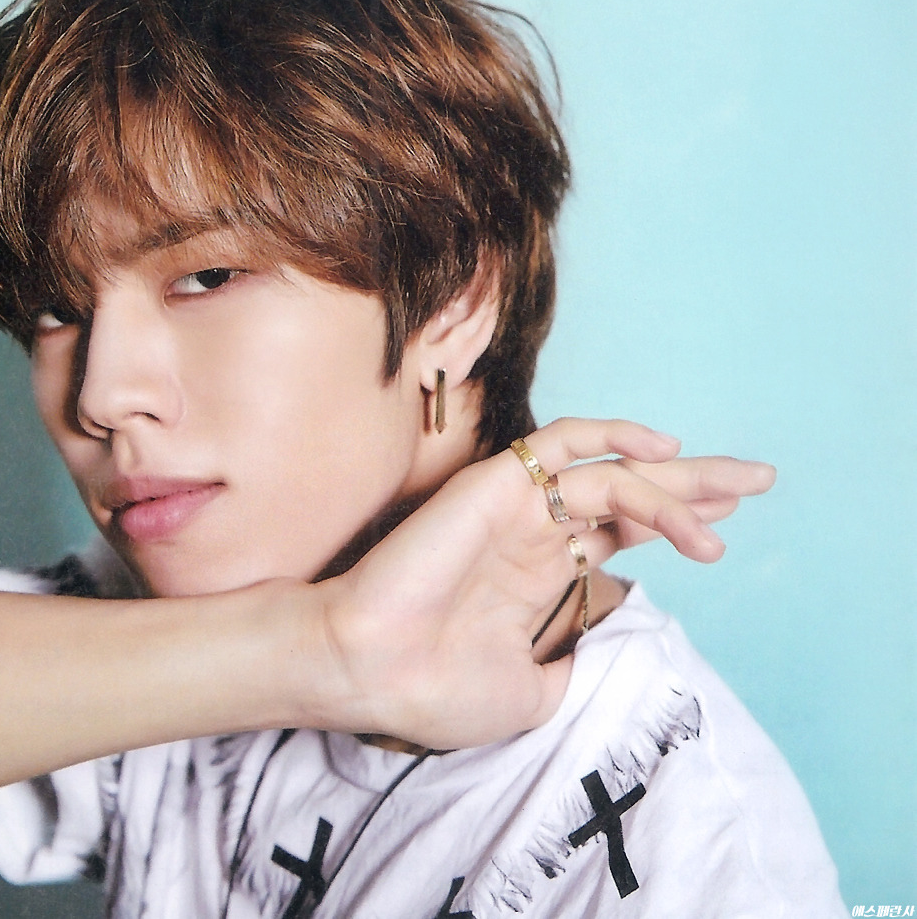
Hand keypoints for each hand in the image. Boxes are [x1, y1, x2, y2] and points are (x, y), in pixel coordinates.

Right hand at [315, 418, 774, 749]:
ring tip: (725, 511)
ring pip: (612, 472)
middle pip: (631, 496)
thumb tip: (599, 652)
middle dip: (698, 486)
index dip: (675, 525)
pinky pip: (562, 444)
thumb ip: (570, 664)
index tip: (723, 532)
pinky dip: (612, 437)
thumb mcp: (532, 695)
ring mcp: (516, 508)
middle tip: (757, 481)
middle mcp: (533, 534)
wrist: (375, 674)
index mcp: (538, 575)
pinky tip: (661, 451)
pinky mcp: (496, 486)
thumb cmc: (435, 690)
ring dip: (675, 487)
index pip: (620, 534)